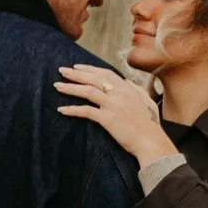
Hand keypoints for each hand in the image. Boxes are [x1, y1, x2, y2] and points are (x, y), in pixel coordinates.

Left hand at [55, 63, 179, 166]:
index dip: (89, 69)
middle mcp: (119, 93)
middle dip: (75, 74)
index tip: (76, 67)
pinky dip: (72, 110)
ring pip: (87, 91)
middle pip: (93, 79)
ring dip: (70, 88)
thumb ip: (134, 89)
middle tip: (61, 71)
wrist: (150, 140)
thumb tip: (125, 82)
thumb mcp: (144, 101)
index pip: (104, 73)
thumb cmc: (147, 124)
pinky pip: (86, 111)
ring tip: (57, 86)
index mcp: (126, 88)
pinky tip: (62, 109)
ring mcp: (113, 105)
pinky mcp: (107, 118)